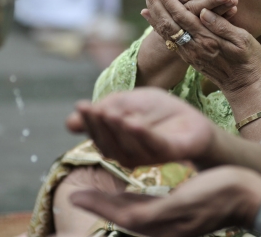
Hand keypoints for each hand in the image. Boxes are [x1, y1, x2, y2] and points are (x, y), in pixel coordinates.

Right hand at [66, 88, 217, 167]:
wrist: (191, 119)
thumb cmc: (156, 113)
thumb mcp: (126, 105)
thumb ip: (102, 111)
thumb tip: (69, 123)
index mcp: (117, 144)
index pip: (97, 136)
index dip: (89, 122)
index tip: (82, 105)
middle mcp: (129, 155)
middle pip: (110, 145)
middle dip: (101, 126)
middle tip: (94, 108)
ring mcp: (150, 156)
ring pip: (129, 147)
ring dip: (119, 130)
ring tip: (110, 112)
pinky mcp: (171, 152)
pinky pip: (155, 146)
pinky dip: (143, 135)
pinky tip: (134, 123)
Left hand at [70, 166, 260, 236]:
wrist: (250, 195)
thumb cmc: (219, 195)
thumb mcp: (182, 204)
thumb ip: (150, 213)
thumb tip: (121, 218)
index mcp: (162, 227)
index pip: (120, 217)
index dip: (97, 206)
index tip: (75, 197)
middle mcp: (164, 228)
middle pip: (124, 217)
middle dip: (101, 207)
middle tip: (79, 196)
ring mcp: (172, 223)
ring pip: (133, 213)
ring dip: (113, 204)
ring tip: (97, 195)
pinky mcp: (180, 214)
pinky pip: (148, 209)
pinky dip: (132, 201)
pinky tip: (129, 194)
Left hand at [142, 0, 260, 93]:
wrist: (241, 85)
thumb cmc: (247, 59)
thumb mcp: (242, 40)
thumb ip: (222, 26)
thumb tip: (204, 11)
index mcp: (207, 39)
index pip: (182, 16)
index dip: (169, 0)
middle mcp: (193, 47)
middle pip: (168, 22)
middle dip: (155, 2)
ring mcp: (188, 53)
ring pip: (165, 31)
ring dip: (154, 12)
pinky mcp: (187, 57)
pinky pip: (168, 39)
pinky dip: (157, 26)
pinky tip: (151, 16)